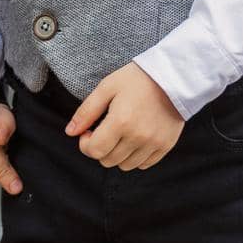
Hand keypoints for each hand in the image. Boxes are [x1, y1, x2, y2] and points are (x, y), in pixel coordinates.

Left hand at [66, 62, 183, 170]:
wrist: (173, 76)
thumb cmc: (137, 79)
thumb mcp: (107, 87)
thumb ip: (86, 111)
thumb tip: (70, 132)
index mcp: (120, 121)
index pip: (94, 150)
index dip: (85, 143)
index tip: (89, 131)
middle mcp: (138, 137)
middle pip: (107, 160)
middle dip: (100, 148)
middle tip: (104, 130)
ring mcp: (153, 144)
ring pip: (125, 165)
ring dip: (117, 154)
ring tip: (120, 134)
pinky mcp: (165, 146)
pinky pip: (144, 164)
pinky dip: (135, 156)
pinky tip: (134, 139)